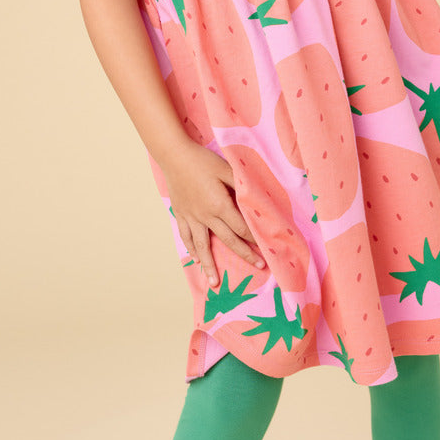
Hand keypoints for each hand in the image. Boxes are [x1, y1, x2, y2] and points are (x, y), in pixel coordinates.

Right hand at [160, 141, 266, 285]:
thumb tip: (254, 199)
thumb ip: (241, 184)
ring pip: (203, 246)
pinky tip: (197, 259)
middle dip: (244, 254)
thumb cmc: (202, 160)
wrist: (174, 156)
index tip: (265, 247)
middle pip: (228, 240)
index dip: (254, 238)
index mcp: (219, 205)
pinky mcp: (181, 214)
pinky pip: (187, 236)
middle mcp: (206, 216)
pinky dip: (192, 249)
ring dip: (210, 265)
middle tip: (259, 266)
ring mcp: (192, 217)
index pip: (241, 227)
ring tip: (214, 283)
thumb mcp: (226, 168)